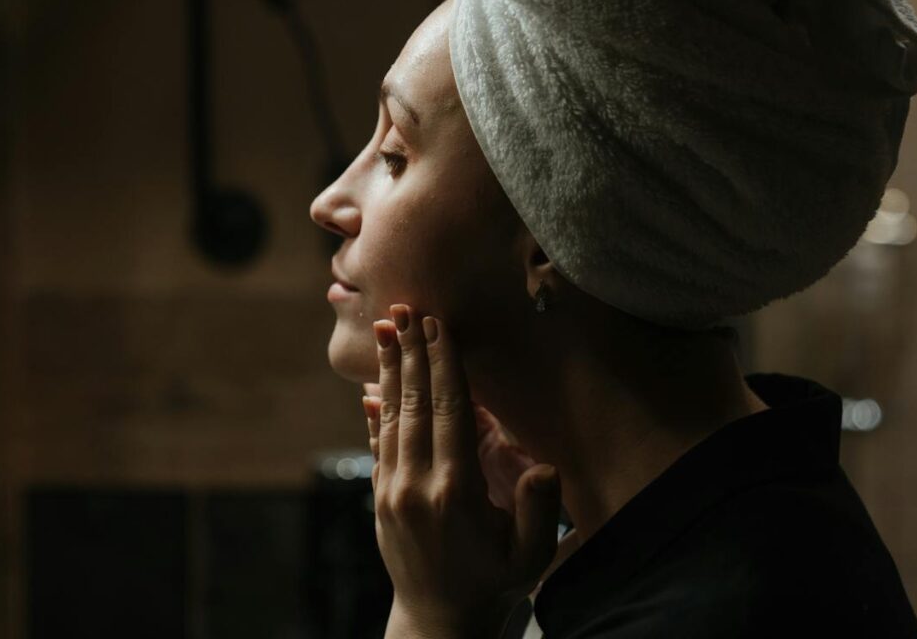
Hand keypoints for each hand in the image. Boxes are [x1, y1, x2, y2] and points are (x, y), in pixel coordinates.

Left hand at [360, 304, 560, 637]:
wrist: (439, 620)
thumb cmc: (494, 583)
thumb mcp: (529, 556)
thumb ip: (536, 510)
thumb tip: (544, 465)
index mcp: (456, 493)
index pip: (450, 413)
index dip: (444, 365)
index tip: (439, 326)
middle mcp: (417, 486)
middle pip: (415, 404)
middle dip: (412, 353)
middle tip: (405, 308)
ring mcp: (392, 491)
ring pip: (390, 417)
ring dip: (390, 370)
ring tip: (387, 330)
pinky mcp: (379, 497)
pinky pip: (377, 442)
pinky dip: (376, 407)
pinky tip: (372, 383)